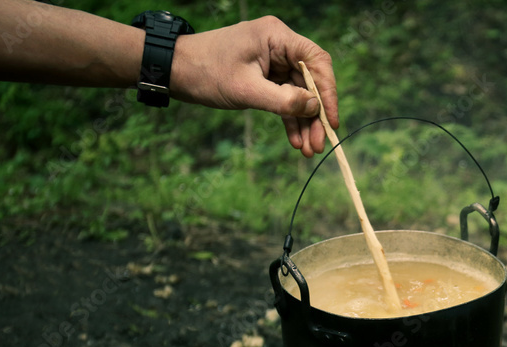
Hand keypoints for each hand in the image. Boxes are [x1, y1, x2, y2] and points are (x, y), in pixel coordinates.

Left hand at [170, 16, 338, 156]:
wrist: (175, 72)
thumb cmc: (206, 72)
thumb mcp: (246, 90)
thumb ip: (283, 100)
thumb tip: (314, 108)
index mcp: (276, 36)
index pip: (317, 62)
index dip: (328, 92)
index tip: (331, 120)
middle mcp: (279, 46)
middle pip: (310, 82)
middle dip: (315, 116)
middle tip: (319, 144)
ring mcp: (272, 62)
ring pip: (299, 94)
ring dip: (304, 123)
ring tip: (308, 150)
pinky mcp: (265, 77)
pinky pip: (285, 99)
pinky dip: (290, 119)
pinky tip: (295, 141)